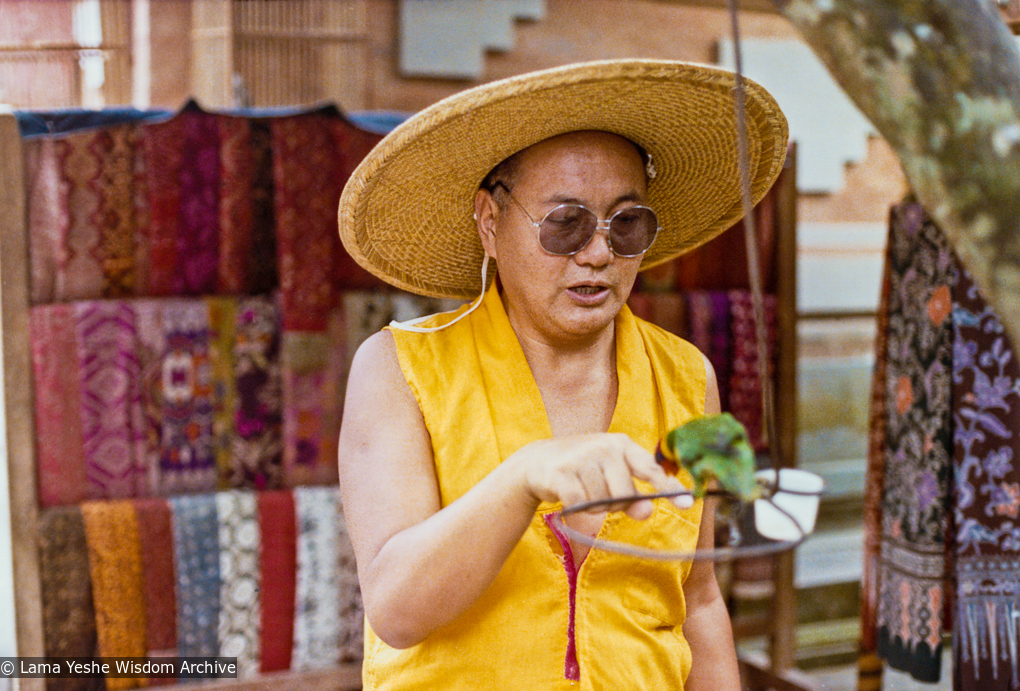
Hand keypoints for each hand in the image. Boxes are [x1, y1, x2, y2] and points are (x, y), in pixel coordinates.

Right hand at [510, 433, 693, 519]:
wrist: (537, 462)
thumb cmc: (583, 470)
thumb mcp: (610, 478)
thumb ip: (632, 496)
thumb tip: (646, 512)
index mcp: (622, 445)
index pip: (650, 469)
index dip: (668, 488)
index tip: (687, 503)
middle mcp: (604, 446)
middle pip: (624, 495)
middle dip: (614, 504)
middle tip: (599, 494)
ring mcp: (582, 458)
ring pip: (602, 503)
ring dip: (593, 507)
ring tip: (581, 490)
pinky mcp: (561, 473)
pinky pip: (580, 505)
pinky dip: (576, 508)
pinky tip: (567, 496)